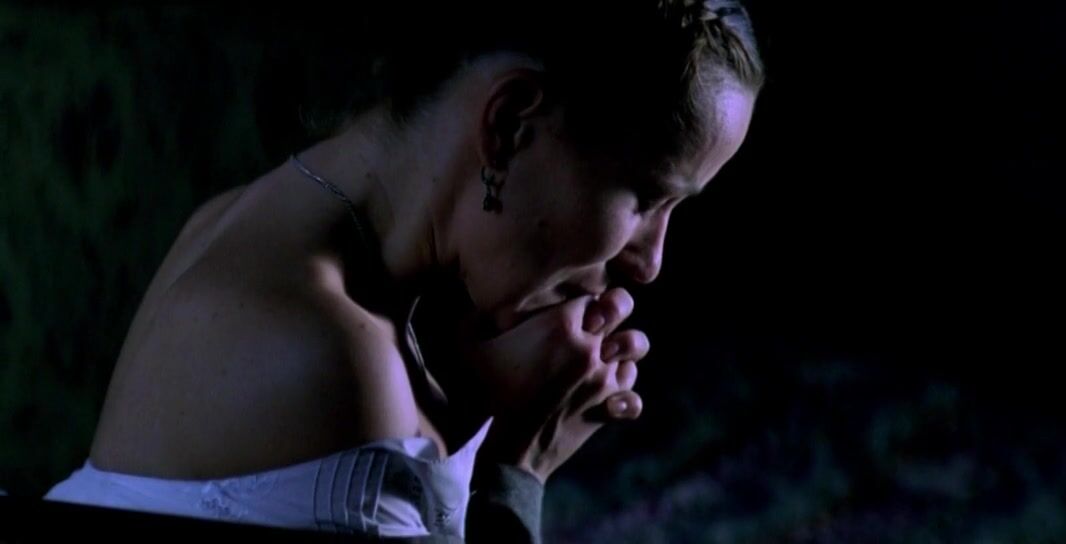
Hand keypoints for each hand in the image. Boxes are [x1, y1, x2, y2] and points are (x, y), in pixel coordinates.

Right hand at [465, 288, 648, 482]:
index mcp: (560, 323)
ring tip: (606, 355)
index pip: (588, 290)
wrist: (509, 447)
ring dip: (622, 348)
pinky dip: (626, 394)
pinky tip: (611, 395)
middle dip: (613, 306)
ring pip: (635, 345)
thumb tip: (484, 299)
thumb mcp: (471, 346)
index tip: (572, 306)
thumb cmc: (489, 392)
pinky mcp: (608, 407)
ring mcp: (603, 377)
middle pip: (621, 305)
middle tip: (598, 320)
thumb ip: (476, 315)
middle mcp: (589, 346)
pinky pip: (633, 393)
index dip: (582, 296)